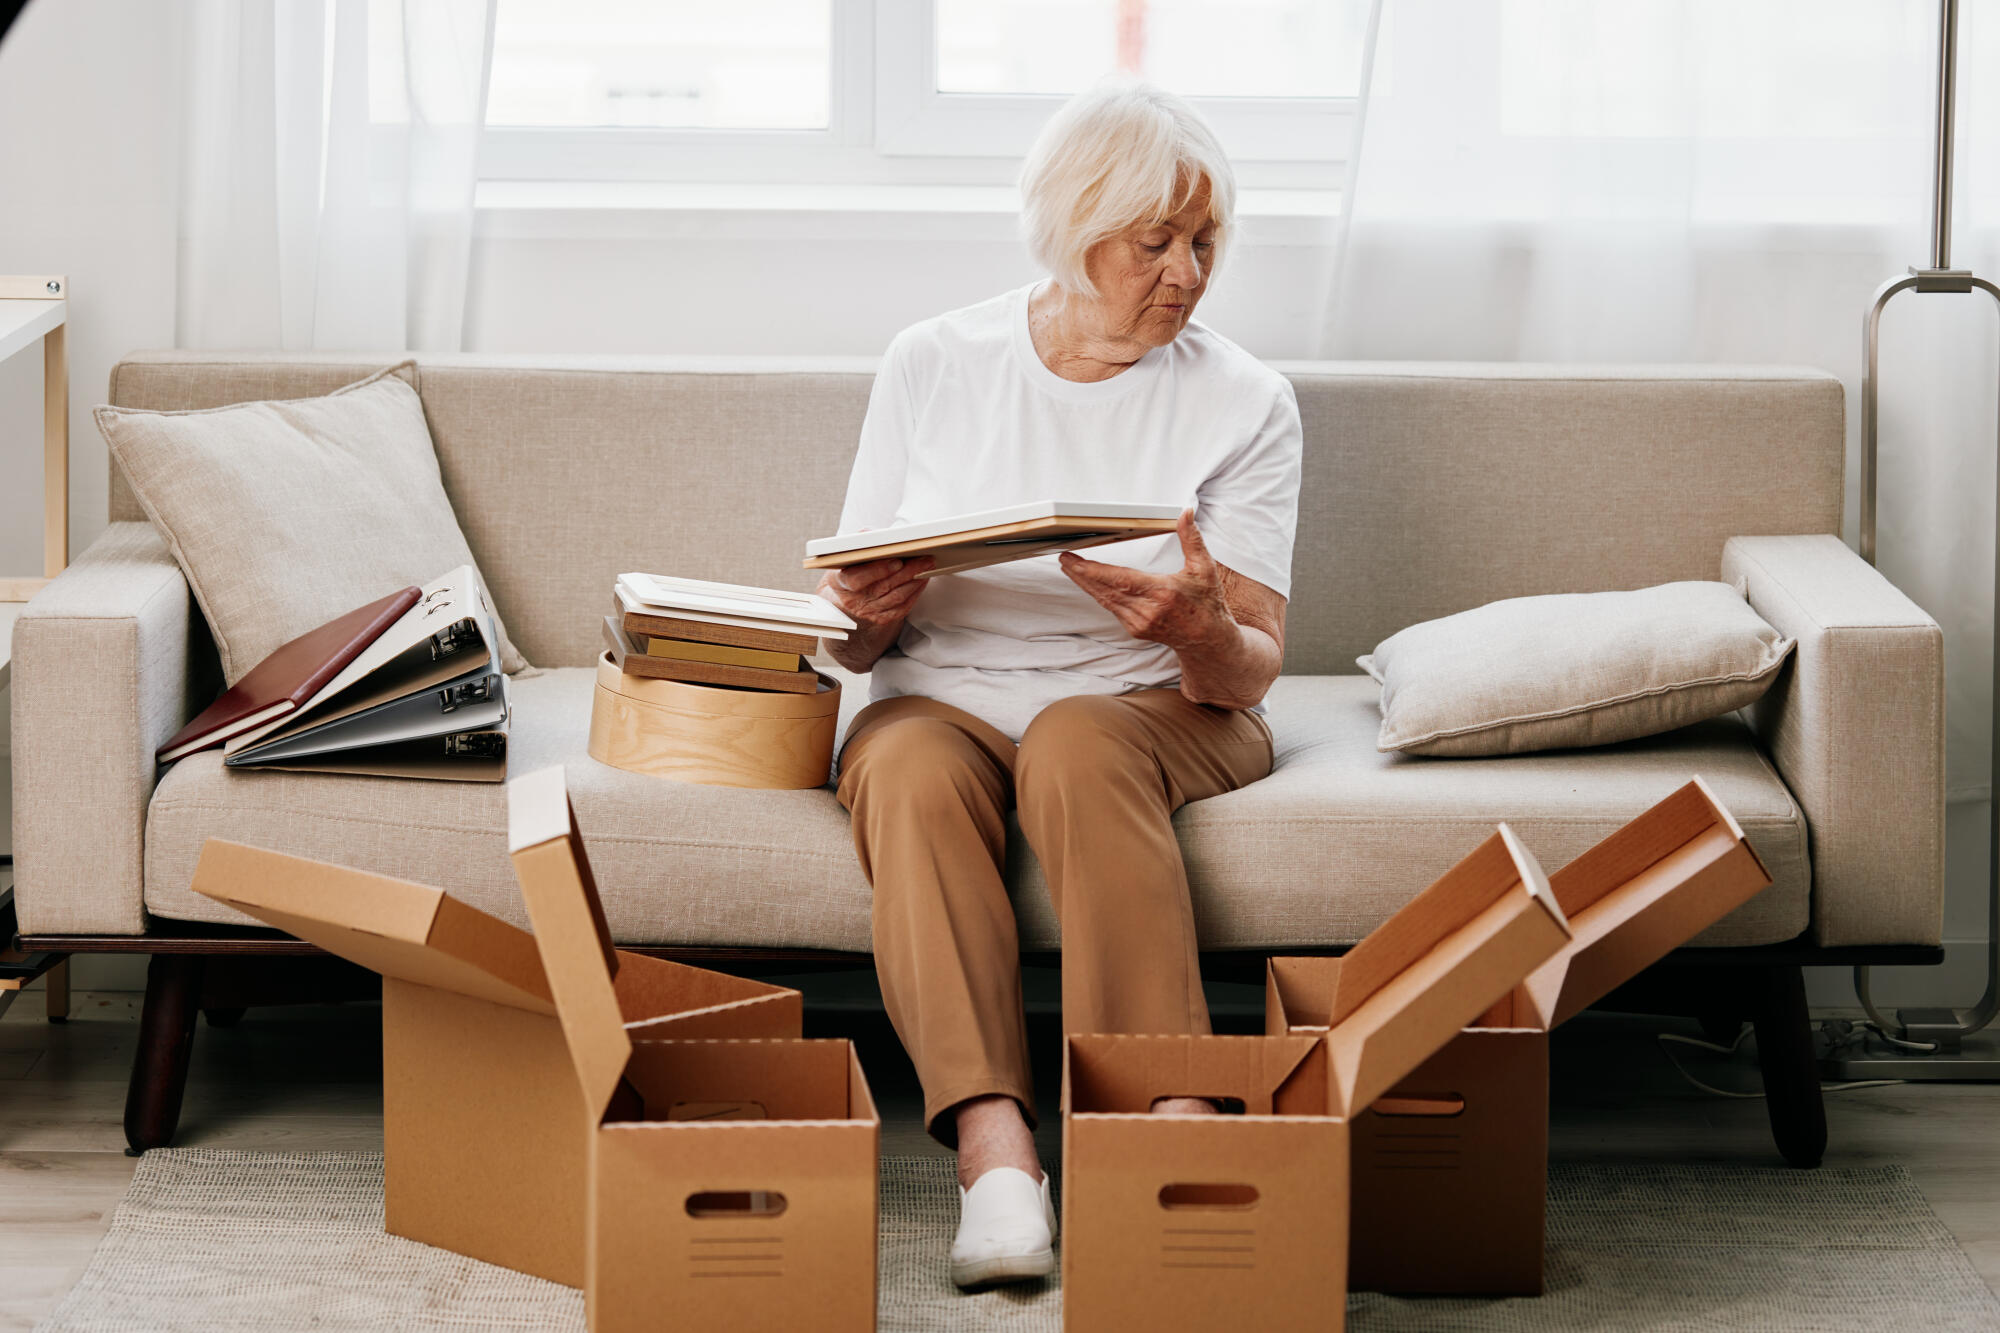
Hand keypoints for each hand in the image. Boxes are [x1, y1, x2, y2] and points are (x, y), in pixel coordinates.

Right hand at [817, 553, 934, 637]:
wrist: (848, 595)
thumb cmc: (851, 568)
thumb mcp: (849, 554)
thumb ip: (860, 542)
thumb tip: (872, 534)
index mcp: (840, 581)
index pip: (857, 579)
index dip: (878, 571)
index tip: (897, 561)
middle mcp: (852, 600)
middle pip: (883, 587)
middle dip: (907, 572)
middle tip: (924, 559)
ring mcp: (867, 612)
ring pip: (895, 598)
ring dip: (914, 582)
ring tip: (927, 567)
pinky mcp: (880, 618)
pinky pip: (901, 608)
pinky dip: (914, 594)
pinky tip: (921, 581)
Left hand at [1058, 509, 1234, 650]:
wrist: (1207, 639)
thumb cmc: (1207, 603)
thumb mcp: (1204, 568)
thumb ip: (1191, 539)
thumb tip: (1185, 513)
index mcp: (1163, 594)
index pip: (1120, 580)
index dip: (1094, 571)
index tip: (1075, 561)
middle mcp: (1147, 611)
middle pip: (1105, 590)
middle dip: (1081, 574)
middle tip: (1064, 559)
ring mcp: (1139, 623)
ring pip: (1104, 600)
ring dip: (1085, 583)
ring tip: (1069, 567)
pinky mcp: (1134, 629)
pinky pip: (1111, 608)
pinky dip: (1098, 593)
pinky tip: (1089, 582)